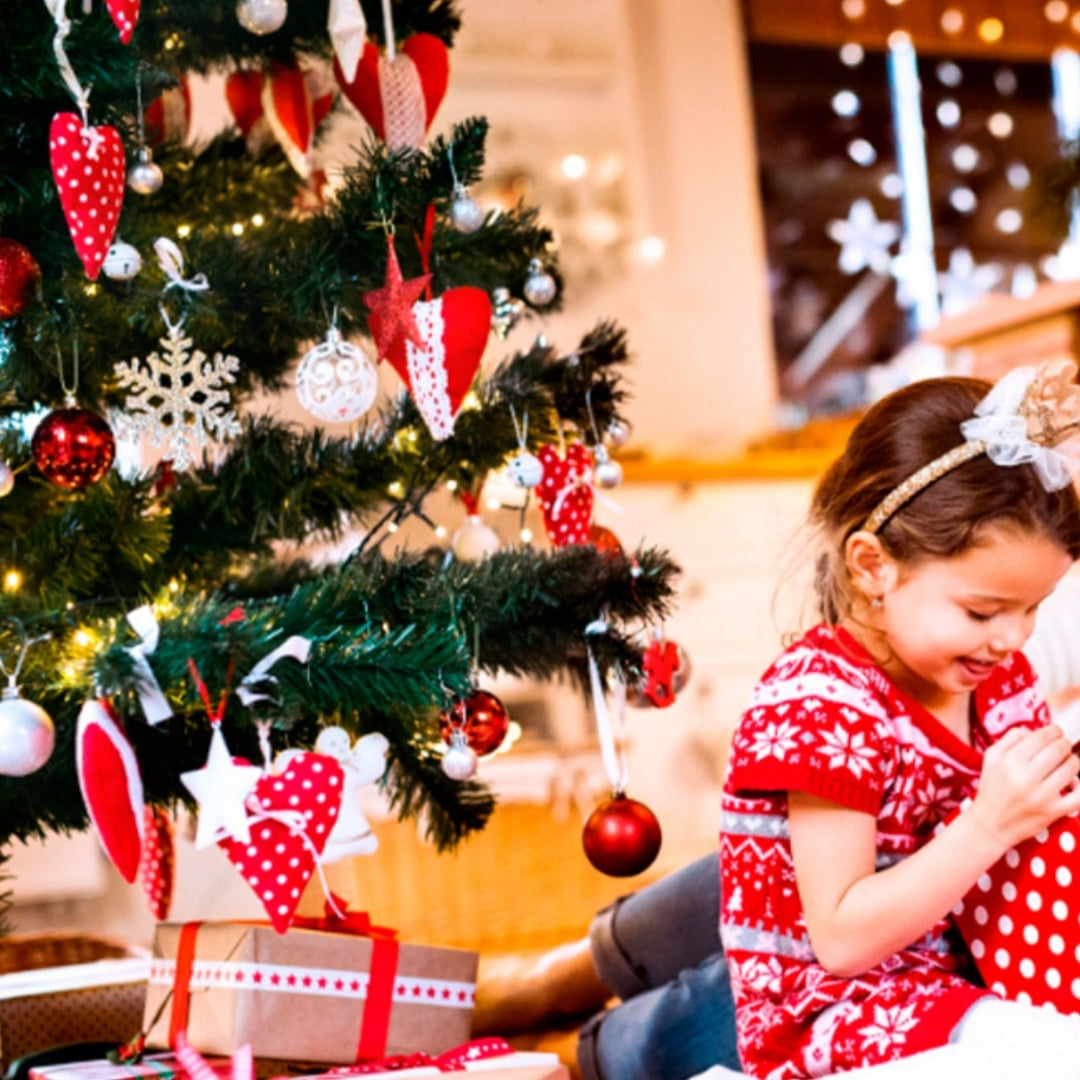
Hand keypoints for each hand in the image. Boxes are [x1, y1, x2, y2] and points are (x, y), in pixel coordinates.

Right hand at [969, 725, 1079, 851]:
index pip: (1044, 736)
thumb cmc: (992, 788)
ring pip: (1072, 768)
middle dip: (1064, 745)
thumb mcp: (991, 757)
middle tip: (1061, 748)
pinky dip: (1079, 787)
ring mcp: (1042, 796)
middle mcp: (1026, 777)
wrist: (990, 824)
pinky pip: (1079, 796)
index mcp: (1010, 760)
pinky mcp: (1053, 812)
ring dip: (1072, 763)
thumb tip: (1036, 731)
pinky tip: (1072, 784)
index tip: (1056, 733)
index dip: (1055, 731)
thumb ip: (1011, 737)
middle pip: (1060, 749)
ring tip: (1064, 765)